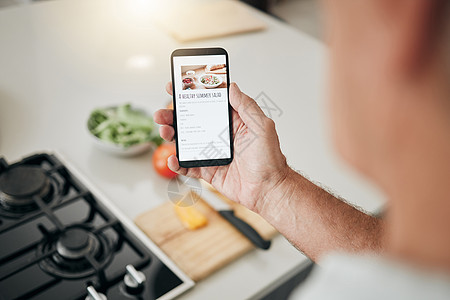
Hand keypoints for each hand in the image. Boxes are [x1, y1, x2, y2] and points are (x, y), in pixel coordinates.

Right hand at [154, 82, 288, 210]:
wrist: (268, 189)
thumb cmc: (269, 160)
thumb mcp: (261, 126)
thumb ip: (246, 106)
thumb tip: (232, 87)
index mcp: (232, 121)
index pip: (208, 103)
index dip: (191, 95)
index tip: (175, 87)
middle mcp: (220, 135)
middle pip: (191, 121)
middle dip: (173, 116)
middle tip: (162, 113)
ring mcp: (212, 153)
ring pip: (186, 142)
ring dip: (171, 136)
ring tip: (165, 131)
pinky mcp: (208, 171)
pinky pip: (188, 166)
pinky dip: (177, 164)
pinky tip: (173, 159)